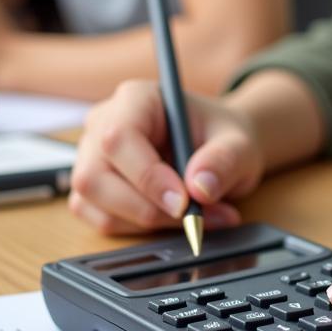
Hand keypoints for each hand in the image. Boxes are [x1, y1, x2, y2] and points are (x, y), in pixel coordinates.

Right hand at [68, 79, 262, 234]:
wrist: (219, 146)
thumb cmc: (222, 136)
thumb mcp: (238, 143)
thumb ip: (224, 161)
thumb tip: (200, 188)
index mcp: (135, 99)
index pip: (120, 138)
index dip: (147, 176)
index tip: (184, 202)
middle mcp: (104, 124)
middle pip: (95, 176)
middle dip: (146, 208)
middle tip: (194, 218)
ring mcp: (93, 157)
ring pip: (96, 204)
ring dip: (148, 223)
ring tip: (199, 218)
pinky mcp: (95, 189)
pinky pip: (103, 220)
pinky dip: (141, 231)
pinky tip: (177, 221)